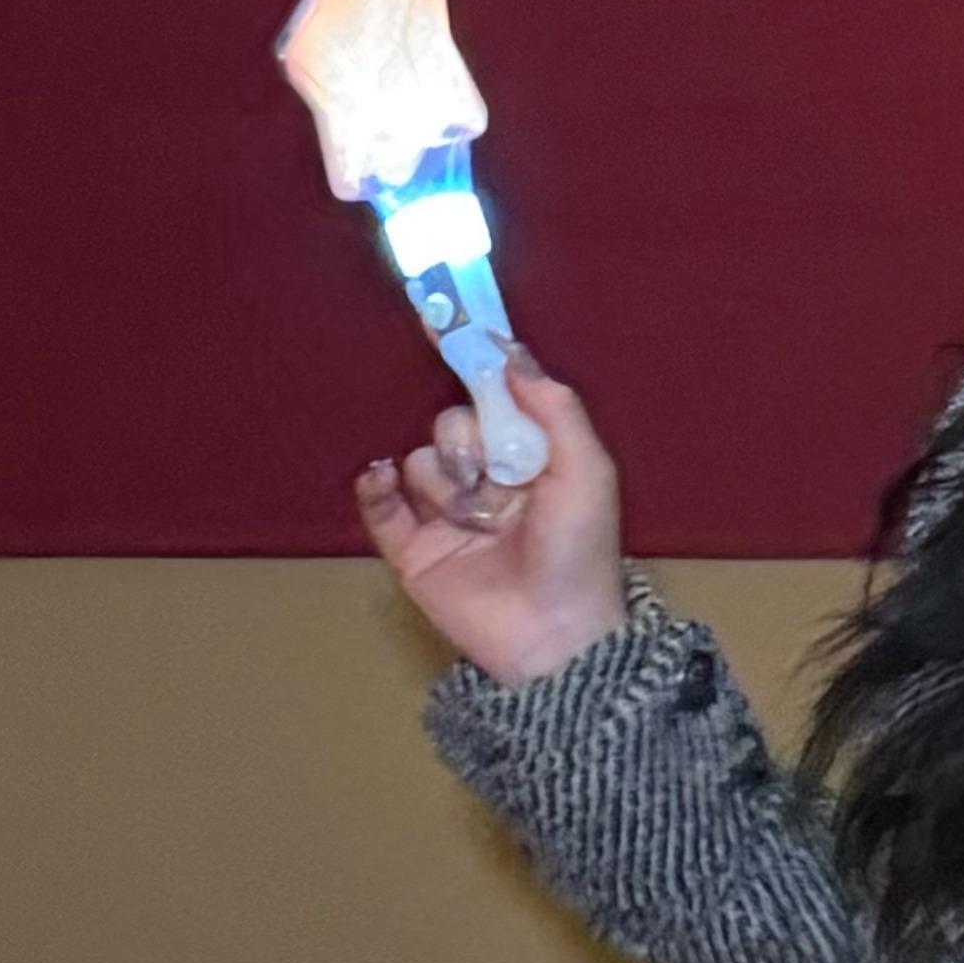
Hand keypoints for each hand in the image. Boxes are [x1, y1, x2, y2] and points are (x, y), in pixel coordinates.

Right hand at [354, 352, 629, 687]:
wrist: (553, 635)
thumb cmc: (579, 551)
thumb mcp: (586, 470)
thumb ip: (555, 407)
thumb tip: (510, 350)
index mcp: (531, 459)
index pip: (494, 400)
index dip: (476, 369)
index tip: (450, 327)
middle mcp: (487, 481)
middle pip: (452, 424)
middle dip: (470, 439)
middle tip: (498, 476)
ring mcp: (446, 515)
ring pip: (421, 460)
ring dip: (446, 479)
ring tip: (477, 518)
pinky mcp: (412, 549)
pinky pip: (379, 502)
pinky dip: (377, 486)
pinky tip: (386, 479)